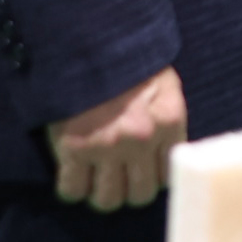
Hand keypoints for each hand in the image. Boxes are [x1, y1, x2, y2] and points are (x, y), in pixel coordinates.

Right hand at [48, 67, 188, 210]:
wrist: (86, 42)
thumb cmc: (126, 63)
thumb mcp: (163, 85)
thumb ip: (167, 121)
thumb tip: (164, 156)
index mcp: (169, 121)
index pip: (167, 177)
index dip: (151, 177)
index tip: (140, 171)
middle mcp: (142, 139)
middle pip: (139, 195)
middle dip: (128, 190)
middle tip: (117, 178)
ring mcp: (107, 146)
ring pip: (108, 200)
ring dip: (100, 193)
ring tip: (95, 179)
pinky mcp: (74, 148)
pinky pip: (73, 190)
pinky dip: (72, 188)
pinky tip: (73, 174)